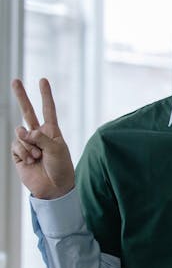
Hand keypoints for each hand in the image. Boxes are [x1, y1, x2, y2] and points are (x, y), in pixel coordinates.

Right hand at [10, 78, 74, 198]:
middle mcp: (39, 135)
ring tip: (38, 157)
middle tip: (15, 80)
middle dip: (21, 96)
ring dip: (29, 146)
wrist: (54, 187)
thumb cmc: (61, 168)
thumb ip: (40, 137)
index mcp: (52, 131)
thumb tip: (22, 131)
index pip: (48, 109)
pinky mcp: (18, 153)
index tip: (43, 80)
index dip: (45, 95)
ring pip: (20, 133)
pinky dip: (23, 152)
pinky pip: (16, 145)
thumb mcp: (56, 149)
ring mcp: (27, 143)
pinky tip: (30, 161)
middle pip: (27, 112)